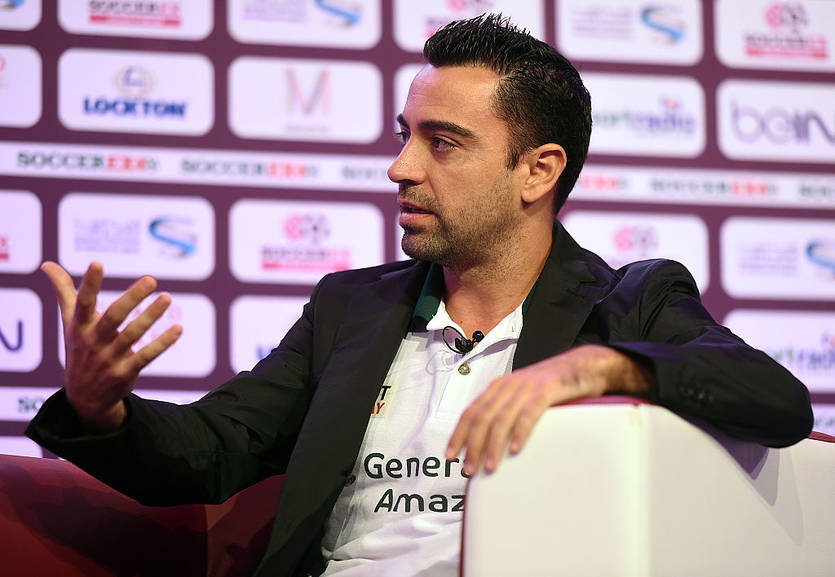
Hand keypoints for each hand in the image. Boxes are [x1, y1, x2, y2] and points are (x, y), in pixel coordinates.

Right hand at [42, 261, 182, 430]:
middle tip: (151, 279)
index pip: (83, 302)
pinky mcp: (124, 372)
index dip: (90, 284)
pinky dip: (162, 343)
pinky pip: (145, 356)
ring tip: (167, 298)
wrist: (84, 398)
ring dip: (150, 316)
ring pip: (132, 335)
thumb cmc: (80, 349)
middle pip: (113, 316)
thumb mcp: (70, 322)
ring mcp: (109, 358)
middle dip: (132, 298)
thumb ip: (64, 292)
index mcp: (79, 326)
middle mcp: (93, 341)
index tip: (97, 263)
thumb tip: (46, 264)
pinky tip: (178, 329)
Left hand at [445, 344, 650, 474]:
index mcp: (499, 387)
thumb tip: (491, 444)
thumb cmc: (553, 387)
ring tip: (489, 467)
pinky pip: (529, 412)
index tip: (449, 456)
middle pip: (482, 417)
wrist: (584, 365)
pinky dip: (520, 431)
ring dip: (493, 444)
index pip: (471, 412)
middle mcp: (509, 385)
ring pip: (502, 417)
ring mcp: (527, 386)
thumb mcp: (523, 397)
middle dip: (472, 445)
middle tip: (468, 469)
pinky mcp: (548, 389)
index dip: (458, 434)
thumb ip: (507, 413)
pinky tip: (515, 449)